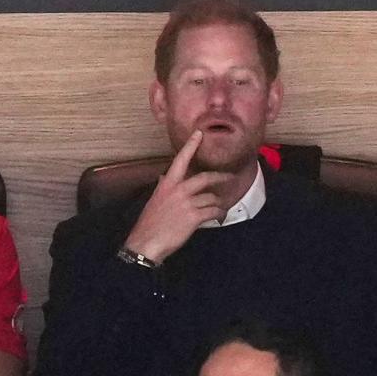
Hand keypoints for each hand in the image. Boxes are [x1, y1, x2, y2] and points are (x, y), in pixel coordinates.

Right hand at [123, 130, 233, 262]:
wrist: (147, 242)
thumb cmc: (150, 223)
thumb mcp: (155, 200)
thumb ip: (163, 187)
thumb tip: (164, 178)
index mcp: (167, 184)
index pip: (180, 160)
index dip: (191, 146)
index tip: (199, 134)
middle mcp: (177, 190)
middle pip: (205, 177)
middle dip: (220, 177)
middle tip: (230, 177)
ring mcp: (186, 203)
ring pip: (211, 197)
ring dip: (218, 203)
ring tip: (220, 209)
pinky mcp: (194, 217)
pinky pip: (214, 211)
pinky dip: (219, 214)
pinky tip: (219, 217)